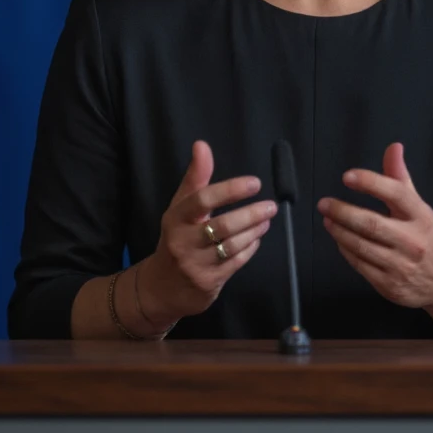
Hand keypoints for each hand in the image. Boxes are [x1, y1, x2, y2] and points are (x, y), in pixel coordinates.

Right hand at [137, 140, 277, 325]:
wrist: (161, 287)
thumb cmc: (177, 237)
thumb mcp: (180, 207)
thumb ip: (196, 177)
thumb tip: (201, 145)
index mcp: (176, 218)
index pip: (203, 200)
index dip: (230, 190)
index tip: (255, 183)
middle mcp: (183, 241)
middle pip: (222, 226)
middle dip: (250, 214)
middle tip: (271, 205)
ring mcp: (195, 265)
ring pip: (232, 246)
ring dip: (254, 231)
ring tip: (267, 219)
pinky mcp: (207, 283)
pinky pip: (235, 263)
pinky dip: (250, 249)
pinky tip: (257, 238)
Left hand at [317, 142, 432, 313]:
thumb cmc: (428, 237)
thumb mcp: (419, 206)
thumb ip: (400, 177)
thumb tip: (393, 147)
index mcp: (421, 216)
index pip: (396, 193)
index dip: (370, 182)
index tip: (348, 177)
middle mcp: (412, 241)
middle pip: (372, 224)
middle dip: (344, 212)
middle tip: (324, 203)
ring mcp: (401, 265)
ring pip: (362, 246)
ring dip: (340, 231)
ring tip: (328, 219)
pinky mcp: (390, 285)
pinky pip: (361, 265)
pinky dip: (346, 250)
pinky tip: (339, 239)